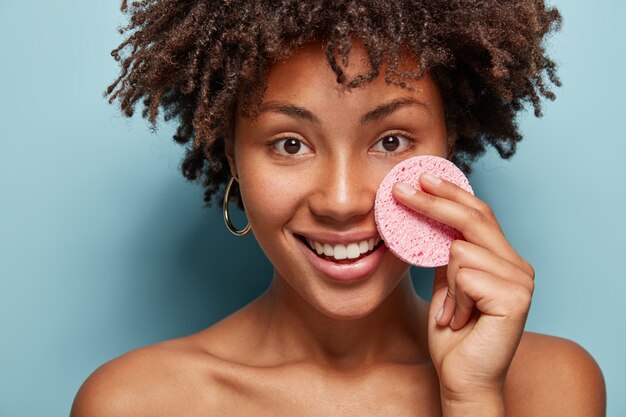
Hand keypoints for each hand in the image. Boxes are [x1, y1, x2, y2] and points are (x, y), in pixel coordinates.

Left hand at [393, 173, 534, 413]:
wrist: (462, 378)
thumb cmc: (453, 334)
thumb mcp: (446, 285)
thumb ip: (447, 255)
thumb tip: (430, 220)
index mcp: (503, 260)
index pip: (478, 214)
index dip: (450, 194)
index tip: (421, 178)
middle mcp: (518, 266)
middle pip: (473, 217)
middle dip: (432, 201)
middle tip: (400, 189)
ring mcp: (521, 281)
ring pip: (461, 248)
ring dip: (446, 284)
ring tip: (451, 313)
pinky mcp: (515, 297)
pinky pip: (464, 274)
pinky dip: (453, 299)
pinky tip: (460, 320)